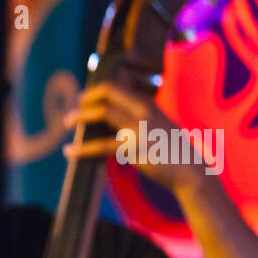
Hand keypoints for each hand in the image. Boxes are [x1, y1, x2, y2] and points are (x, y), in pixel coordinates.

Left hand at [61, 81, 205, 195]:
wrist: (191, 170)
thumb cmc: (173, 150)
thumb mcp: (159, 125)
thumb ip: (140, 117)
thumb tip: (114, 116)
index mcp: (148, 104)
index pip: (115, 87)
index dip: (95, 91)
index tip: (83, 98)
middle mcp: (144, 111)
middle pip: (107, 94)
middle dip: (85, 100)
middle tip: (71, 111)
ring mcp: (139, 128)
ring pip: (103, 114)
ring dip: (80, 116)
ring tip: (66, 123)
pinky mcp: (134, 149)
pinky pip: (101, 146)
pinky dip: (82, 149)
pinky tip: (70, 151)